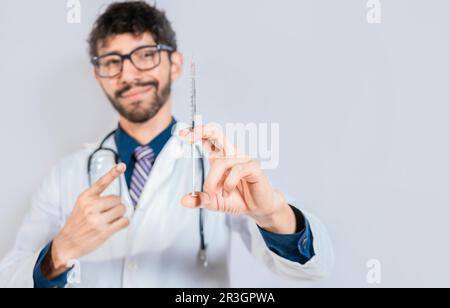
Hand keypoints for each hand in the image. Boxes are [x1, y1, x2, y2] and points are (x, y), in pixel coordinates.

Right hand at [42, 163, 129, 278]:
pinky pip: (124, 222)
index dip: (113, 173)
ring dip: (120, 214)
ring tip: (110, 220)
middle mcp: (90, 207)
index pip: (101, 182)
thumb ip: (96, 198)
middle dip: (116, 205)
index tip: (122, 166)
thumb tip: (118, 198)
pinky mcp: (104, 232)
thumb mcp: (81, 205)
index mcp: (85, 198)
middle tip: (108, 213)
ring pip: (122, 210)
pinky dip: (123, 222)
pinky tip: (116, 225)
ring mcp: (97, 220)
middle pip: (118, 199)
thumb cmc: (77, 223)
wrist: (67, 243)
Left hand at [179, 125, 295, 234]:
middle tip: (189, 136)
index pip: (207, 140)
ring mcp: (242, 159)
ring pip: (221, 162)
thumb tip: (183, 200)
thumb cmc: (236, 200)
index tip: (182, 134)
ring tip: (213, 194)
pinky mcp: (253, 167)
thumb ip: (199, 200)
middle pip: (217, 133)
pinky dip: (228, 184)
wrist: (256, 209)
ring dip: (212, 181)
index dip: (196, 133)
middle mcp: (231, 154)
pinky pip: (236, 171)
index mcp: (220, 158)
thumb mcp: (213, 202)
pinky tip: (227, 193)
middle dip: (202, 131)